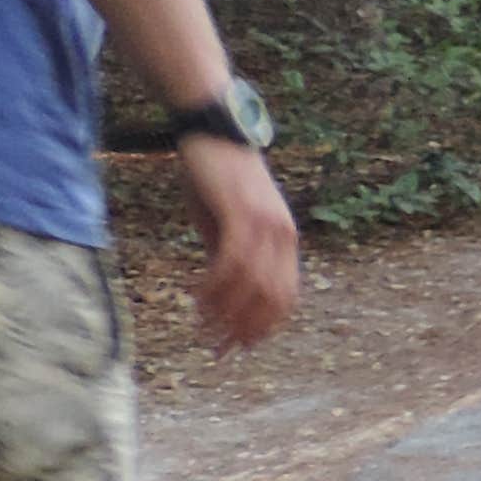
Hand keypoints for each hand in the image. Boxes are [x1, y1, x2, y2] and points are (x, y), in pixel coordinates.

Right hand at [177, 138, 301, 348]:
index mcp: (285, 240)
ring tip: (200, 325)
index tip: (239, 348)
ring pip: (251, 285)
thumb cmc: (216, 179)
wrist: (212, 132)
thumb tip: (223, 297)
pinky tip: (195, 296)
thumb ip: (229, 258)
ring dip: (224, 312)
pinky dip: (213, 286)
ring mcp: (265, 223)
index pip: (285, 298)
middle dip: (243, 329)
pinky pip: (231, 262)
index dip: (263, 327)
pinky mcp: (241, 213)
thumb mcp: (225, 226)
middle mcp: (282, 234)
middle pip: (271, 299)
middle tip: (216, 347)